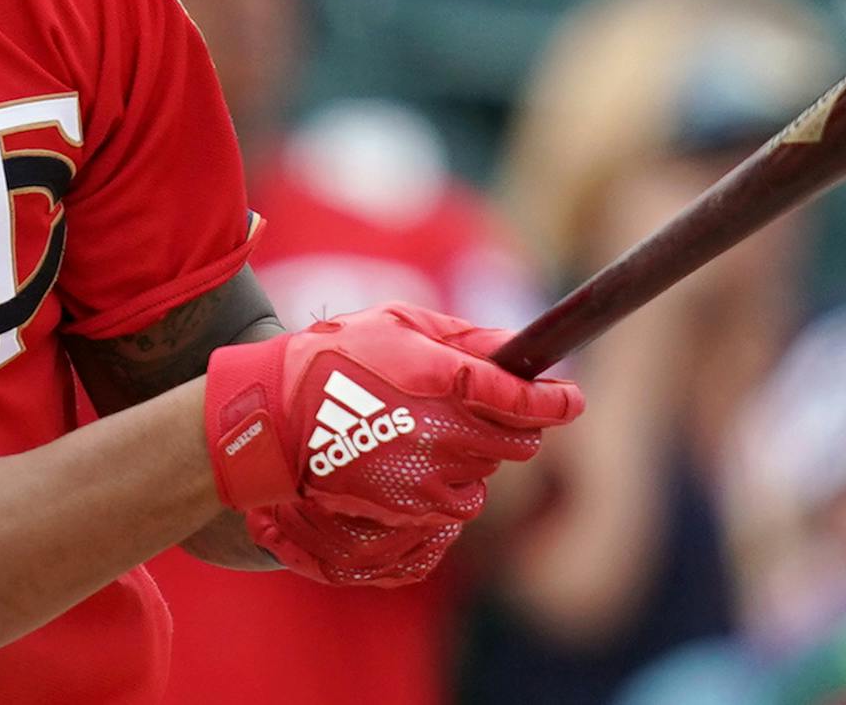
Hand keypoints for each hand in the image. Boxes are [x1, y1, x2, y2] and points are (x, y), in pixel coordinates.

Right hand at [202, 304, 582, 582]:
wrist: (273, 423)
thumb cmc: (336, 361)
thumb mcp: (399, 326)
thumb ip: (465, 338)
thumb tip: (519, 346)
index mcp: (443, 382)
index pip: (522, 399)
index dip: (555, 400)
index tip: (571, 398)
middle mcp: (442, 436)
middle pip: (512, 444)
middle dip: (503, 426)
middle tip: (475, 411)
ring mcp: (425, 482)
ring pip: (481, 481)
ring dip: (468, 461)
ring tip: (421, 437)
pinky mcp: (408, 519)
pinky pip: (451, 511)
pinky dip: (441, 492)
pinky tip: (406, 468)